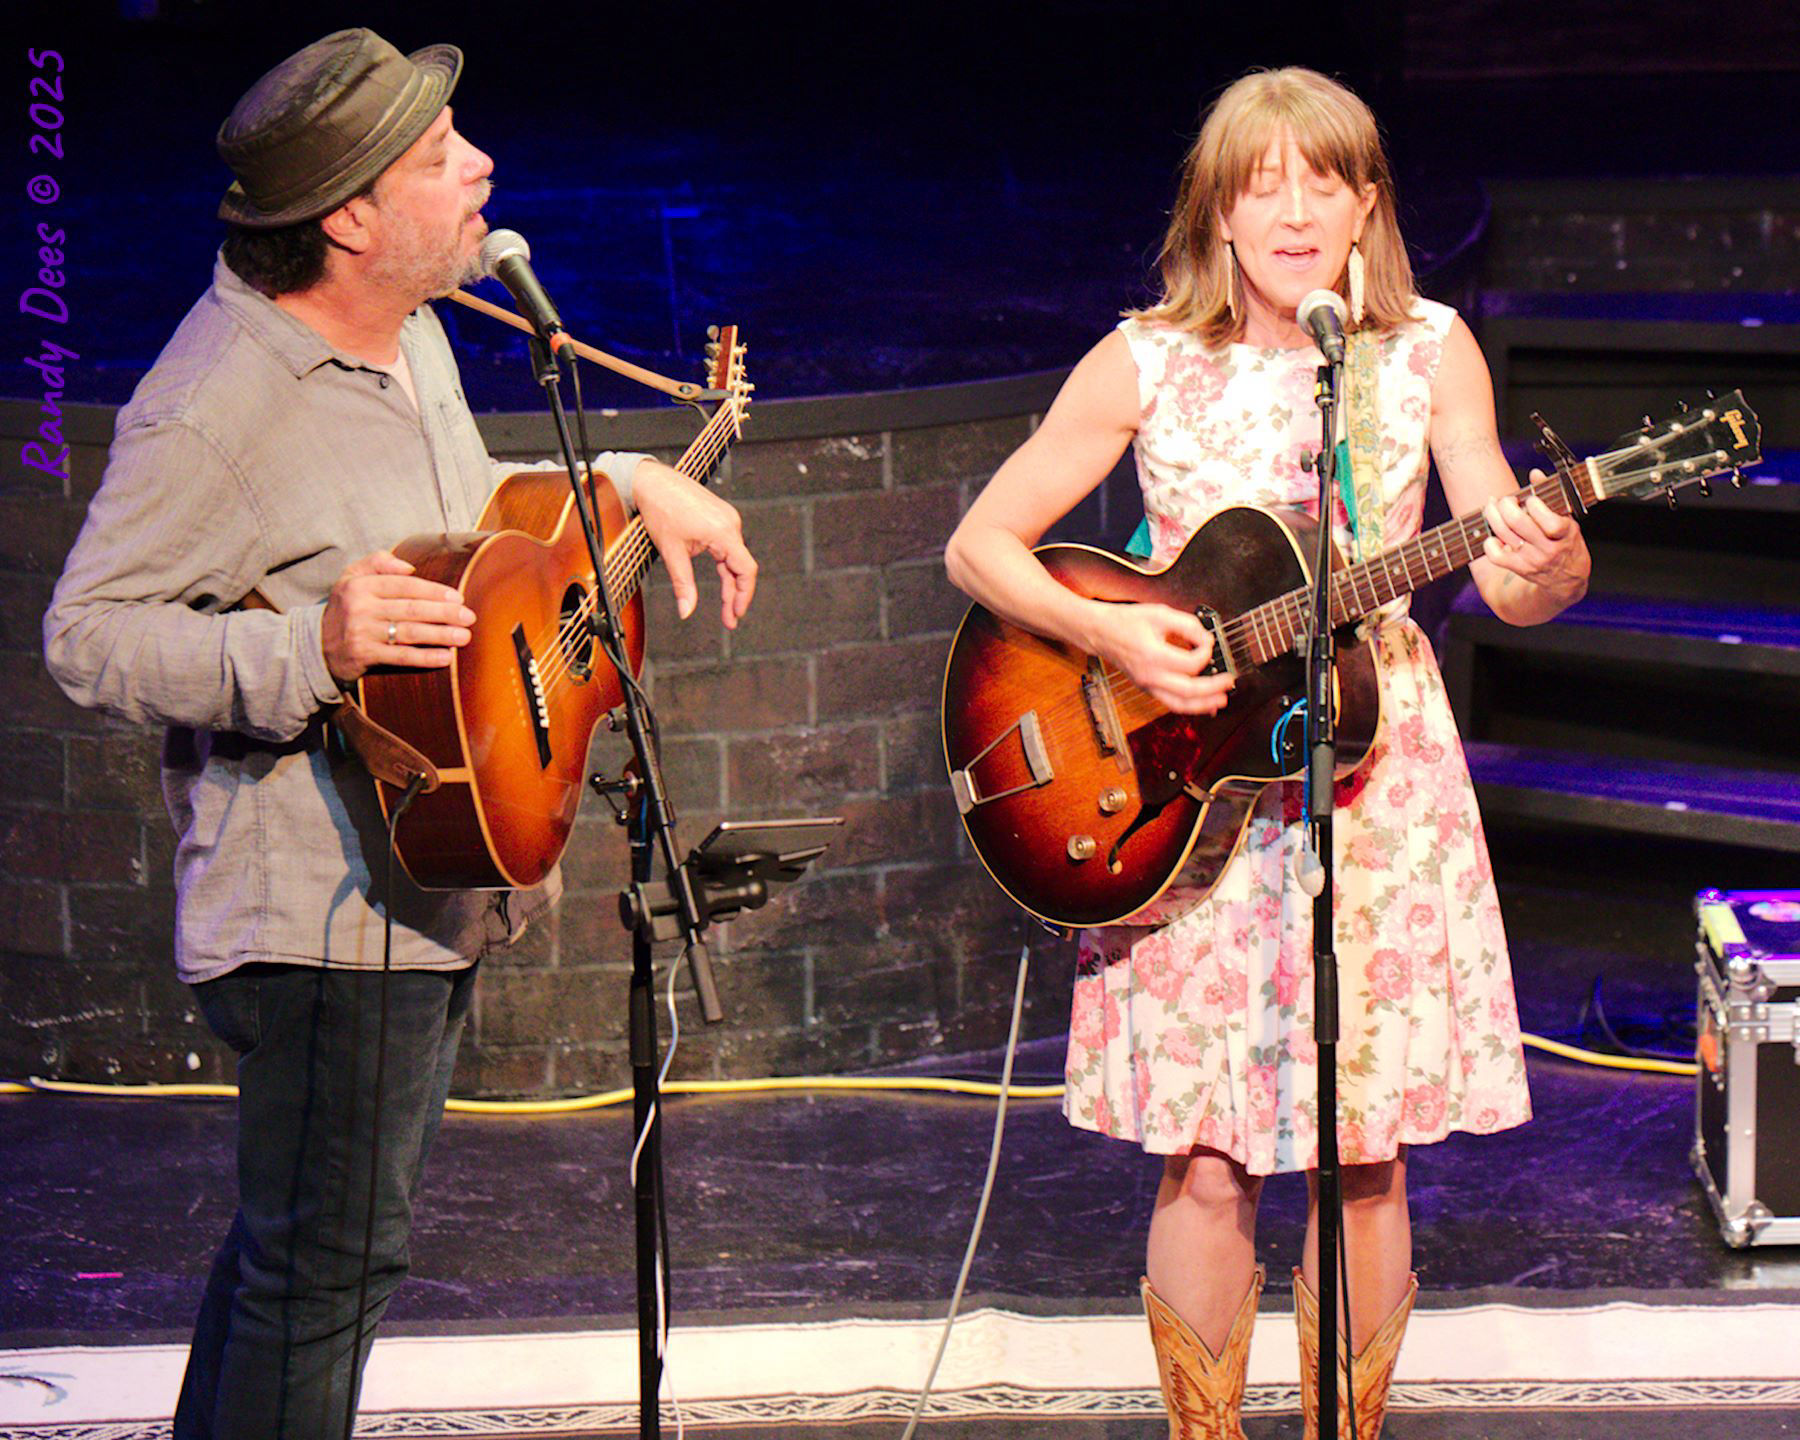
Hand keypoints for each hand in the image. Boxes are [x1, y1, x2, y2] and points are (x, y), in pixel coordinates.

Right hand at [321, 550, 475, 684]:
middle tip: (469, 617)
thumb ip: (377, 562)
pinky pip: (400, 657)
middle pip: (411, 609)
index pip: (404, 585)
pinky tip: (446, 657)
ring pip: (409, 633)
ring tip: (464, 637)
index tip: (458, 597)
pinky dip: (425, 657)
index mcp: (360, 585)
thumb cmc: (346, 607)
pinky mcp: (364, 656)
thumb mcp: (352, 577)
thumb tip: (409, 566)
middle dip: (444, 613)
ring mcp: (362, 633)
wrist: (316, 645)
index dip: (433, 591)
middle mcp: (360, 608)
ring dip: (440, 635)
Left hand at [631, 459, 757, 628]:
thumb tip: (686, 610)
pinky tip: (720, 580)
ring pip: (734, 558)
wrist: (651, 481)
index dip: (744, 595)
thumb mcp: (671, 551)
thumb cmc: (660, 508)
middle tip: (730, 619)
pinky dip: (724, 566)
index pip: (746, 570)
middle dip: (736, 595)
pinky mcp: (720, 517)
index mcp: (723, 531)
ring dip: (730, 582)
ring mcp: (727, 519)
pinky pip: (728, 547)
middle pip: (742, 567)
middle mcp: (730, 523)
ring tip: (725, 605)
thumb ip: (683, 584)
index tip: (736, 614)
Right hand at [1087, 601, 1234, 714]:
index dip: (1206, 651)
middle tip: (1229, 681)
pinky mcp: (1147, 688)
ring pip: (1179, 705)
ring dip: (1203, 705)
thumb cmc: (1126, 621)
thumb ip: (1188, 625)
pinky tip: (1204, 705)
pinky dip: (1189, 706)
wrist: (1100, 632)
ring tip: (1221, 701)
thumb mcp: (1160, 613)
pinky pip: (1171, 703)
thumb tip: (1207, 639)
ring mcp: (1147, 685)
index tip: (1208, 641)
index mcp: (1153, 655)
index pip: (1191, 663)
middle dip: (1214, 688)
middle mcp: (1150, 675)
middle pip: (1189, 691)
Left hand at [1481, 476, 1589, 600]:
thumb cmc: (1567, 544)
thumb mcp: (1568, 519)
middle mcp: (1548, 548)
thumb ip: (1552, 495)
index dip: (1535, 506)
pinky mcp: (1519, 568)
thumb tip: (1535, 474)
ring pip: (1504, 534)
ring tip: (1493, 507)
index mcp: (1565, 534)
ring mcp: (1532, 559)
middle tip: (1506, 500)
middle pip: (1518, 523)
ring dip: (1493, 516)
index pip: (1550, 523)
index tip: (1531, 499)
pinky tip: (1494, 534)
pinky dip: (1490, 543)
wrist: (1567, 580)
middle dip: (1507, 505)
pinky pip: (1496, 555)